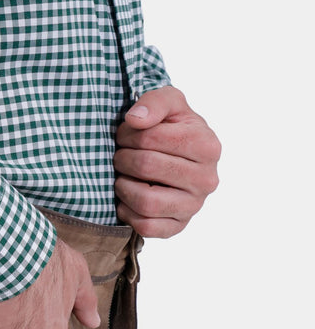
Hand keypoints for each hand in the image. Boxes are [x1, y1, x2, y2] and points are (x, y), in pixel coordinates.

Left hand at [114, 86, 220, 236]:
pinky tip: (126, 199)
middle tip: (120, 155)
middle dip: (123, 158)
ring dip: (123, 186)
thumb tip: (135, 120)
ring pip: (146, 201)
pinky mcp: (179, 226)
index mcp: (207, 146)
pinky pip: (146, 227)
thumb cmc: (173, 127)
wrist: (180, 156)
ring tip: (121, 176)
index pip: (151, 137)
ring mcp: (194, 206)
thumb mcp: (170, 102)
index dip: (127, 134)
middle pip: (146, 166)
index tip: (125, 134)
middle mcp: (207, 179)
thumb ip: (155, 102)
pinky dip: (128, 213)